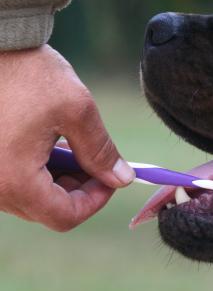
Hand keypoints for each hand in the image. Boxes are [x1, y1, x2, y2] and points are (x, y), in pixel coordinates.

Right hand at [0, 45, 134, 230]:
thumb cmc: (29, 73)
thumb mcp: (77, 110)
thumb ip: (101, 150)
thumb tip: (121, 178)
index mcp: (13, 179)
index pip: (64, 217)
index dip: (95, 201)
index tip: (112, 178)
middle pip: (46, 210)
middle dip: (78, 189)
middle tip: (97, 161)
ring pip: (30, 196)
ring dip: (59, 179)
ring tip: (73, 145)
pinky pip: (13, 179)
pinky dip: (37, 169)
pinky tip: (49, 142)